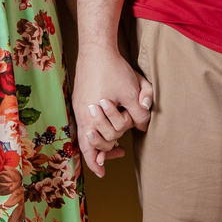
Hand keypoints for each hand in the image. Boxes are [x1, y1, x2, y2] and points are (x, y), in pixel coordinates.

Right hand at [72, 47, 153, 178]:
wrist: (96, 47)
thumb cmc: (113, 70)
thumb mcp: (133, 93)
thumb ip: (139, 114)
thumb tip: (142, 128)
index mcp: (90, 117)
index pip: (89, 149)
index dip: (95, 163)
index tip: (103, 173)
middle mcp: (81, 113)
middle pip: (91, 141)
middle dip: (106, 148)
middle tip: (120, 151)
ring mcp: (79, 104)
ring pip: (88, 131)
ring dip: (102, 136)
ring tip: (116, 140)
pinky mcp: (81, 96)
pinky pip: (87, 118)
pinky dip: (98, 124)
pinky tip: (108, 119)